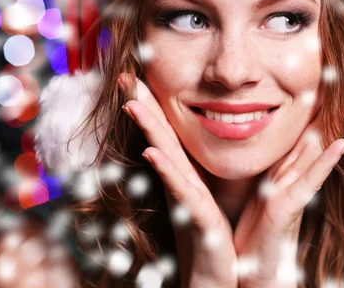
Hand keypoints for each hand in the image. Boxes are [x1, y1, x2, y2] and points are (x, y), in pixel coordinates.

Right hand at [118, 74, 237, 287]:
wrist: (216, 275)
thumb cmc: (212, 236)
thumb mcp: (209, 195)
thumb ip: (202, 171)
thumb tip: (207, 143)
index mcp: (187, 174)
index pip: (169, 131)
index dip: (154, 104)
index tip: (142, 74)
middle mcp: (181, 181)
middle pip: (160, 136)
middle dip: (144, 105)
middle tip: (127, 75)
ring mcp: (185, 198)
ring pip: (165, 157)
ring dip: (148, 129)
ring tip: (133, 104)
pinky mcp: (197, 217)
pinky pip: (181, 190)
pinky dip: (166, 170)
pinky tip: (152, 152)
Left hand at [233, 111, 343, 287]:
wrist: (252, 268)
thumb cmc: (255, 230)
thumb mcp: (261, 189)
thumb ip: (269, 167)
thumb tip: (268, 144)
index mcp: (283, 171)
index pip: (304, 134)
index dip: (318, 109)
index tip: (331, 82)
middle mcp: (293, 177)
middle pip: (315, 137)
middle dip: (334, 111)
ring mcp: (293, 191)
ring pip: (316, 151)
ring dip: (336, 127)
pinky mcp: (288, 208)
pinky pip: (309, 181)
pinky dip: (325, 162)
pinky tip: (342, 145)